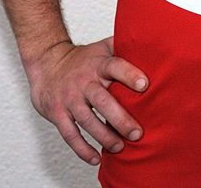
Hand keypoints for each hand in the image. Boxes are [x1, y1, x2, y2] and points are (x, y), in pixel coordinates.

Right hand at [25, 36, 148, 165]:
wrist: (47, 62)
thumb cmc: (83, 58)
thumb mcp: (102, 47)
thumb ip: (123, 46)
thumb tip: (153, 42)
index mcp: (98, 64)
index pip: (115, 66)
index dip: (129, 75)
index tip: (145, 85)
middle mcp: (84, 81)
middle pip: (102, 100)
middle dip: (120, 118)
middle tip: (137, 133)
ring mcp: (70, 98)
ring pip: (87, 120)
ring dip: (104, 136)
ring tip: (120, 148)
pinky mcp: (58, 113)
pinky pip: (70, 134)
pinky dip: (82, 149)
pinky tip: (96, 158)